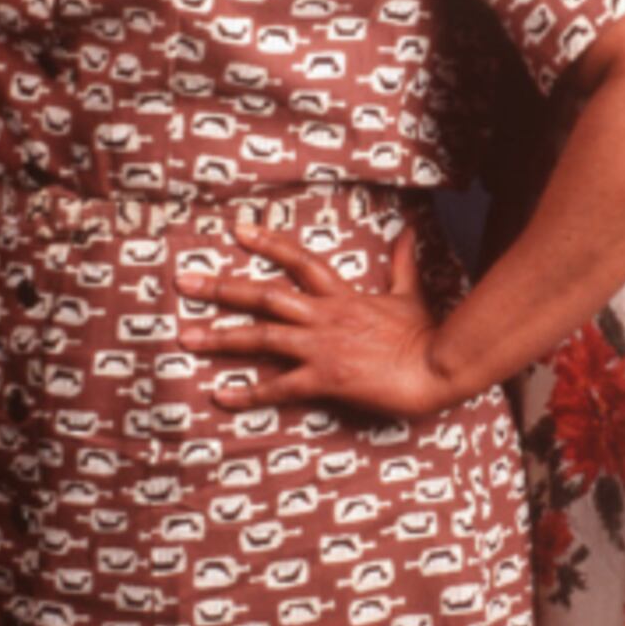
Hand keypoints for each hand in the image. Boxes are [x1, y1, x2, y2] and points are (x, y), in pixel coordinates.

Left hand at [177, 221, 459, 420]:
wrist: (440, 368)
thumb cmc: (429, 335)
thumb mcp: (413, 294)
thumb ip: (403, 264)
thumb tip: (410, 230)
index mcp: (345, 297)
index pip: (300, 261)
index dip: (268, 243)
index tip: (238, 230)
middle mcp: (326, 317)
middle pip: (265, 296)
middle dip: (222, 288)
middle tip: (184, 281)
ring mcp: (323, 347)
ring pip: (262, 337)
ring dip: (220, 337)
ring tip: (184, 337)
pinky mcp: (326, 379)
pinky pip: (280, 387)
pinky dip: (248, 392)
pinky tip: (221, 395)